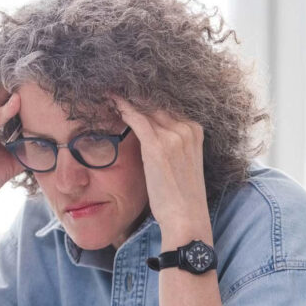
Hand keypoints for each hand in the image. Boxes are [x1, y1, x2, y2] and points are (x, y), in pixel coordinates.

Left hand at [113, 98, 211, 244]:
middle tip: (116, 88)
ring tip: (110, 91)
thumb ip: (171, 146)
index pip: (167, 107)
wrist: (186, 218)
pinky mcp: (157, 146)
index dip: (147, 100)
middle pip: (156, 104)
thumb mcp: (182, 164)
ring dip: (126, 98)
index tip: (131, 92)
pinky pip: (136, 118)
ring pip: (145, 108)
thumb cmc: (181, 197)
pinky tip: (111, 100)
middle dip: (136, 96)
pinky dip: (123, 107)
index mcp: (195, 131)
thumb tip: (150, 138)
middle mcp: (187, 129)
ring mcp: (173, 135)